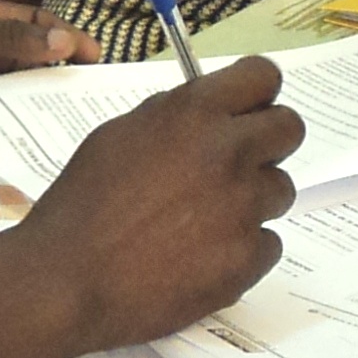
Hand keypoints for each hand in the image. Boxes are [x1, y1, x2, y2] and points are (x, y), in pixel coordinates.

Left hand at [0, 0, 99, 156]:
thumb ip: (7, 40)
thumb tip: (64, 43)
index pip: (31, 24)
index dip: (64, 37)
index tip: (96, 59)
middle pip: (26, 67)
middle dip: (58, 81)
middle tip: (96, 104)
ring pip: (9, 103)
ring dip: (36, 114)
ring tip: (76, 133)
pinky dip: (7, 142)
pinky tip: (35, 154)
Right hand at [6, 56, 302, 350]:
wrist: (67, 281)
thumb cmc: (82, 208)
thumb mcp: (119, 137)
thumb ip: (173, 118)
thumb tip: (208, 113)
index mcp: (192, 114)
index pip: (263, 77)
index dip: (258, 93)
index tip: (252, 108)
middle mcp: (227, 153)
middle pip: (289, 129)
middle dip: (268, 144)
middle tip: (237, 166)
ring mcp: (243, 207)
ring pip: (279, 190)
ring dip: (251, 201)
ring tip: (201, 222)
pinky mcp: (248, 257)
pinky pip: (267, 244)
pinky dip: (242, 251)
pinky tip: (201, 259)